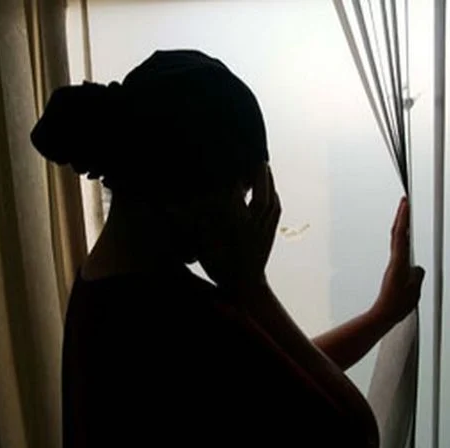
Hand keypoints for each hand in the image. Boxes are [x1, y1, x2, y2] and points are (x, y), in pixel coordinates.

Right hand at [196, 164, 280, 292]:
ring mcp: (265, 229)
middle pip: (259, 195)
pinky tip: (272, 190)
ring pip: (270, 201)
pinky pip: (276, 211)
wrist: (244, 288)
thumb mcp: (203, 245)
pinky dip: (274, 197)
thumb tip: (173, 206)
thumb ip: (194, 223)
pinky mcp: (271, 233)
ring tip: (265, 167)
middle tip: (258, 158)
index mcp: (235, 226)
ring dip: (269, 183)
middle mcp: (253, 225)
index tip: (230, 165)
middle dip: (259, 176)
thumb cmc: (220, 267)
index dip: (233, 179)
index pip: (235, 195)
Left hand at [371, 198, 424, 324]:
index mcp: (398, 263)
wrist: (383, 314)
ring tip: (407, 213)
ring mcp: (393, 265)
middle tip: (405, 201)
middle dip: (401, 215)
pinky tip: (408, 238)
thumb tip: (418, 268)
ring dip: (401, 225)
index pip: (400, 235)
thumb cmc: (396, 305)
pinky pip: (399, 249)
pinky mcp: (394, 270)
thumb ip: (417, 276)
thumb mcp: (414, 290)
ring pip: (396, 240)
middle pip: (396, 233)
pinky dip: (402, 238)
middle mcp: (394, 261)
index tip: (405, 203)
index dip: (403, 218)